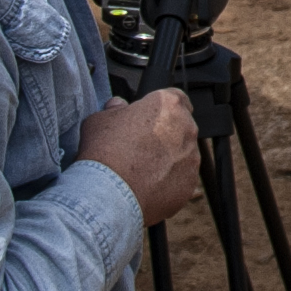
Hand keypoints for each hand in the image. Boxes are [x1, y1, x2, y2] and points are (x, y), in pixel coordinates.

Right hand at [77, 91, 200, 226]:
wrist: (109, 193)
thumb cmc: (104, 152)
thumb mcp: (100, 119)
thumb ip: (114, 109)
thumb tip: (118, 106)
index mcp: (168, 105)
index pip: (175, 98)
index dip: (161, 108)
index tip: (150, 119)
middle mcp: (187, 128)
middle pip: (181, 127)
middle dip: (166, 134)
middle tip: (141, 146)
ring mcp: (191, 158)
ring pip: (183, 154)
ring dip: (169, 159)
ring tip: (142, 170)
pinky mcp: (189, 184)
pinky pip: (182, 179)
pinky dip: (169, 181)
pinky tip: (148, 186)